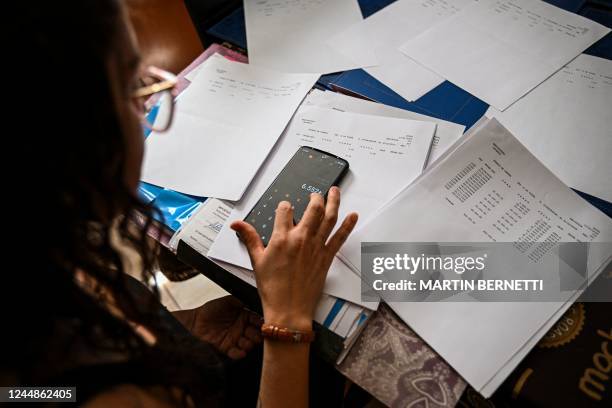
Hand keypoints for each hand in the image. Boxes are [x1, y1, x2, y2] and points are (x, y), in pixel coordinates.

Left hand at [178, 295, 262, 359]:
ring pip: (248, 344)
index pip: (257, 320)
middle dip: (258, 335)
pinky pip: (236, 353)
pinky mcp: (227, 348)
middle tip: (257, 335)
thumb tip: (251, 300)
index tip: (263, 324)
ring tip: (247, 342)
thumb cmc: (210, 310)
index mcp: (244, 317)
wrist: (194, 321)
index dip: (261, 323)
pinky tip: (241, 352)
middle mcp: (242, 329)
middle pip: (255, 334)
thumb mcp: (226, 301)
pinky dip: (239, 354)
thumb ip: (239, 300)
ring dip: (249, 344)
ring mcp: (235, 339)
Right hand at [231, 187, 357, 330]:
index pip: (285, 210)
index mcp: (282, 239)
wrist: (288, 310)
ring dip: (334, 202)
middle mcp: (301, 239)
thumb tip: (236, 224)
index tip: (285, 208)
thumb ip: (249, 238)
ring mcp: (316, 248)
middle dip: (315, 197)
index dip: (284, 206)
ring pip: (329, 218)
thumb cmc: (272, 288)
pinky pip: (340, 238)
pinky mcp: (326, 258)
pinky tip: (353, 216)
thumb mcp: (257, 260)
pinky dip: (348, 225)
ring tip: (335, 191)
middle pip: (312, 209)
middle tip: (315, 194)